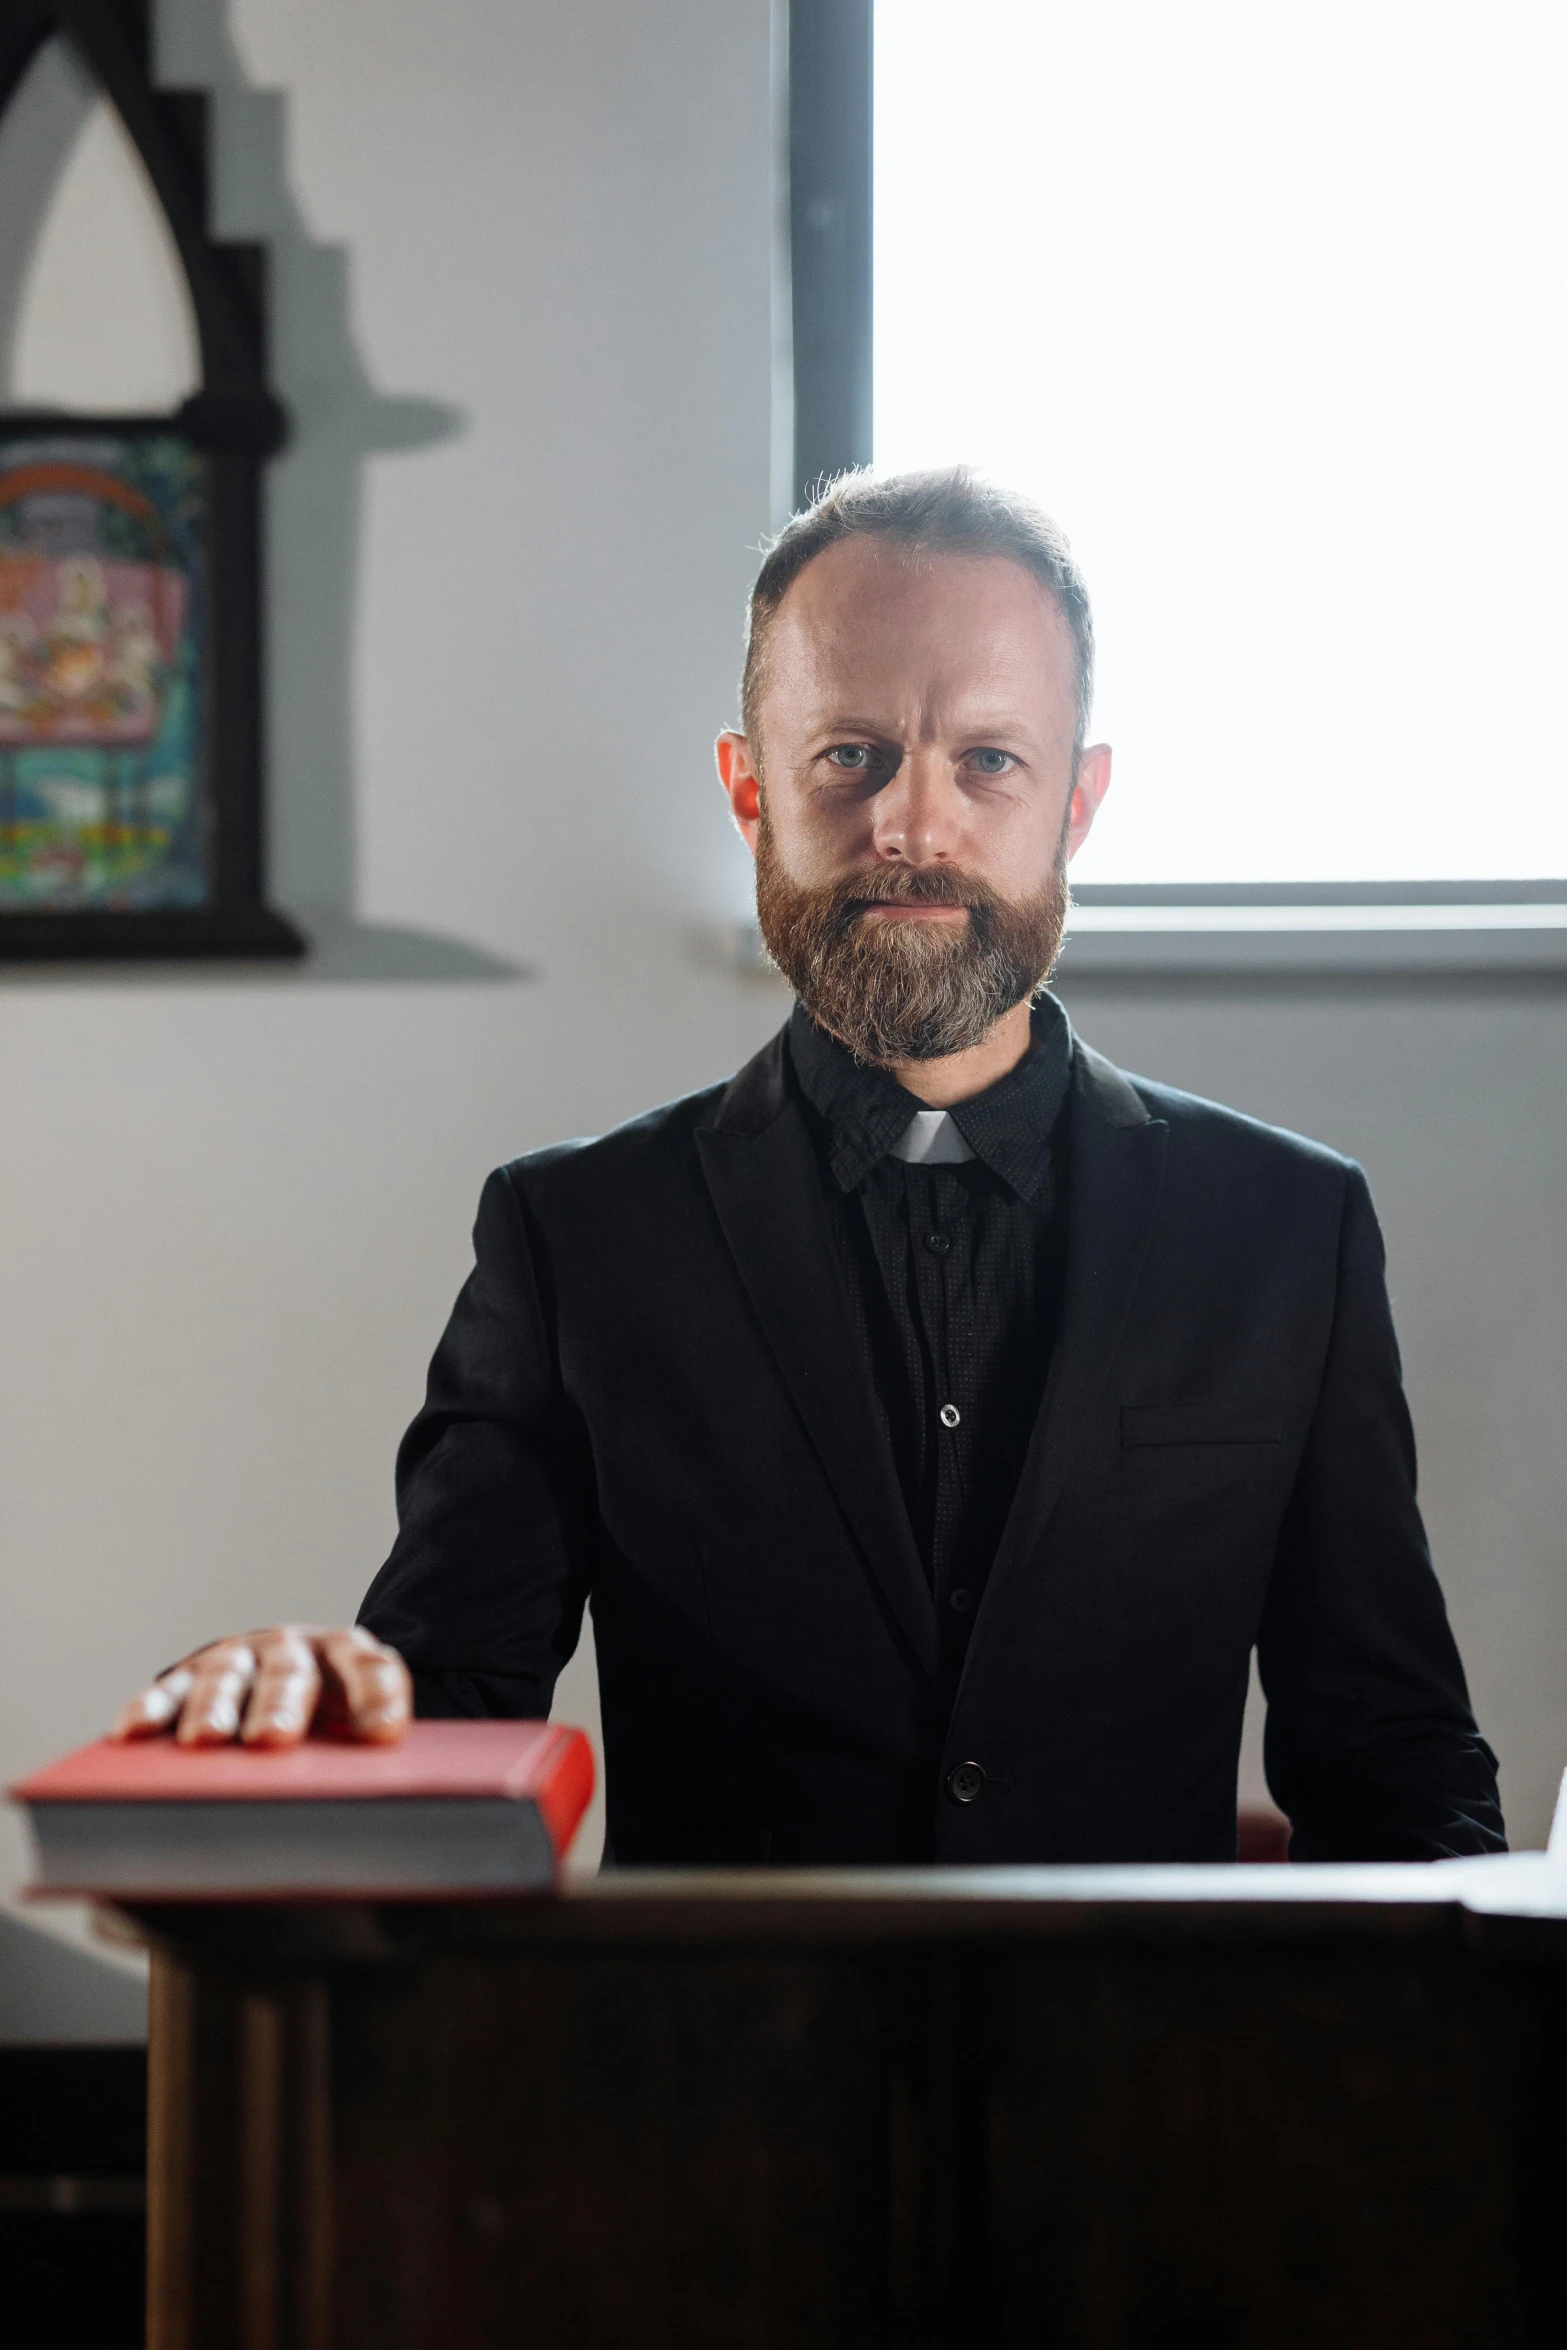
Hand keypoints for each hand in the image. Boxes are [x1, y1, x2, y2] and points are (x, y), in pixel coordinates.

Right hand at [113, 1626, 411, 1748]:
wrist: (282, 1692)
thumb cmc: (326, 1733)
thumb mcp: (351, 1743)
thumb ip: (362, 1771)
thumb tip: (369, 1837)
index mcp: (348, 1660)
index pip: (372, 1669)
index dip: (377, 1697)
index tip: (380, 1735)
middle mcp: (292, 1651)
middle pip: (291, 1673)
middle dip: (281, 1705)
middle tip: (272, 1739)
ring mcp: (239, 1660)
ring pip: (227, 1677)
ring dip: (216, 1706)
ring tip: (207, 1739)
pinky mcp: (188, 1676)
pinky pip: (167, 1691)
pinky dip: (151, 1708)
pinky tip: (135, 1732)